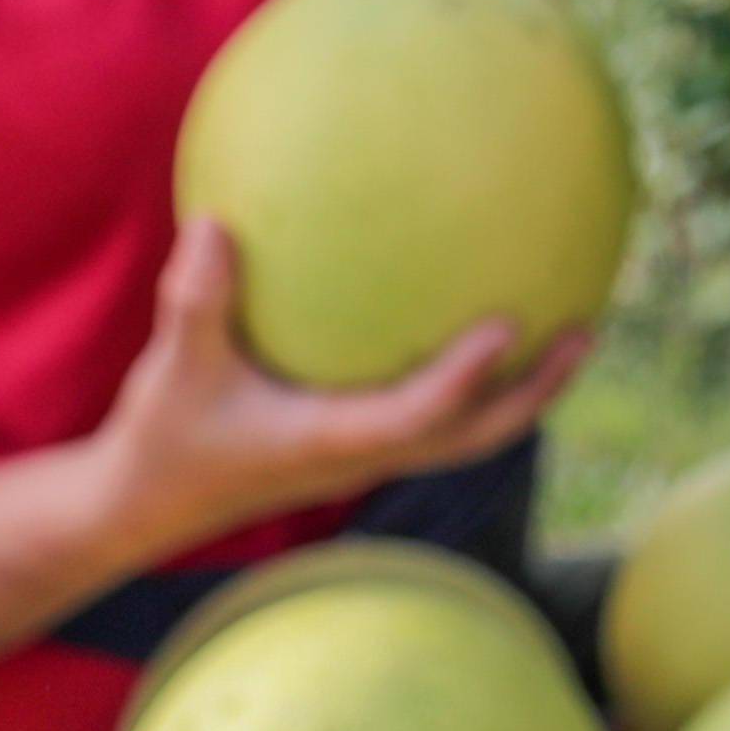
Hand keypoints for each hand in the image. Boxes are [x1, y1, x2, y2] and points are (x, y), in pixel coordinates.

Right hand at [75, 218, 588, 564]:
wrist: (143, 509)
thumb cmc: (163, 439)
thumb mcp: (171, 369)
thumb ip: (196, 299)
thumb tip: (215, 221)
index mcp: (330, 443)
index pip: (418, 419)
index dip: (466, 380)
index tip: (508, 328)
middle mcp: (362, 457)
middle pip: (474, 439)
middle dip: (535, 392)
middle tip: (586, 332)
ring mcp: (363, 458)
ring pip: (464, 436)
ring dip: (521, 394)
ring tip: (570, 333)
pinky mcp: (353, 447)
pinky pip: (434, 418)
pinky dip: (472, 385)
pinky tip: (479, 330)